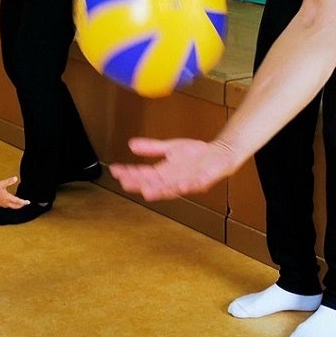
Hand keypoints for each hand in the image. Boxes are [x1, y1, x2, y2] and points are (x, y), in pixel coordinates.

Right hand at [0, 176, 27, 209]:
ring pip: (11, 207)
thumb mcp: (2, 183)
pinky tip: (9, 203)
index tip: (28, 202)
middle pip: (15, 206)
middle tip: (25, 203)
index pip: (18, 201)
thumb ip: (9, 181)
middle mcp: (5, 202)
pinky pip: (7, 206)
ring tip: (19, 204)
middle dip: (21, 205)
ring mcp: (2, 204)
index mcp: (7, 197)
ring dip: (16, 206)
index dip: (23, 202)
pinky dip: (11, 205)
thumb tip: (15, 178)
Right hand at [109, 137, 245, 201]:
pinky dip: (189, 185)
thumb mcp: (169, 148)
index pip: (143, 174)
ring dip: (160, 190)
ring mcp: (188, 181)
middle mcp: (174, 180)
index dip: (129, 173)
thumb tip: (131, 145)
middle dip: (140, 184)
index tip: (115, 171)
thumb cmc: (195, 154)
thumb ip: (151, 148)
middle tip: (126, 183)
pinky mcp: (204, 179)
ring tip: (147, 191)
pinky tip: (182, 184)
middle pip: (153, 183)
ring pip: (171, 188)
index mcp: (164, 172)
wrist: (219, 154)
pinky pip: (196, 184)